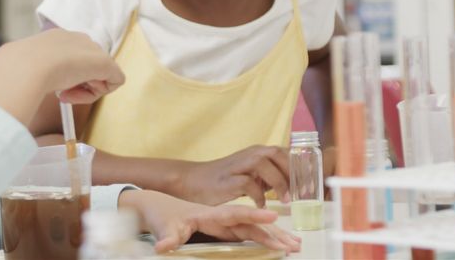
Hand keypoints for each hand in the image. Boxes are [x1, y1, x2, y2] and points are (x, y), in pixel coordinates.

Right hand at [0, 29, 123, 123]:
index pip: (68, 58)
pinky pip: (114, 82)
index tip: (51, 88)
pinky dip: (97, 93)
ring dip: (84, 91)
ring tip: (65, 94)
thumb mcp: (20, 69)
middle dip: (76, 83)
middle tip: (60, 93)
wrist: (26, 67)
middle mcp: (75, 39)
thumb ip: (24, 74)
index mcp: (55, 38)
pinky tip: (78, 92)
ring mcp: (91, 50)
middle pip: (86, 66)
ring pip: (99, 76)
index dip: (63, 78)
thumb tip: (5, 90)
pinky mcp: (106, 63)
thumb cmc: (16, 72)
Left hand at [119, 190, 300, 253]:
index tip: (273, 218)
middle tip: (294, 244)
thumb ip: (167, 238)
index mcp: (210, 214)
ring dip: (275, 237)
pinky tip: (278, 243)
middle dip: (273, 233)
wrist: (158, 206)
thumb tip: (163, 248)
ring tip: (295, 245)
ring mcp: (225, 222)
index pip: (235, 214)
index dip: (254, 217)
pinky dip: (265, 238)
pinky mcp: (225, 228)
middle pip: (252, 224)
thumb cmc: (163, 216)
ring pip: (254, 230)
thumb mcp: (164, 227)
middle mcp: (222, 217)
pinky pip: (248, 233)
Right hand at [170, 146, 289, 207]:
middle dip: (292, 172)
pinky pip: (249, 184)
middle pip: (277, 153)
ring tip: (284, 200)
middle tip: (300, 192)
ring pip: (264, 164)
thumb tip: (295, 184)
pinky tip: (261, 206)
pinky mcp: (229, 179)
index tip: (310, 184)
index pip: (285, 152)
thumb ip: (270, 175)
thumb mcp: (252, 174)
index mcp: (258, 152)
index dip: (300, 166)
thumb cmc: (226, 179)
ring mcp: (239, 165)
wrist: (194, 181)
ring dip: (278, 183)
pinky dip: (259, 196)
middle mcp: (250, 154)